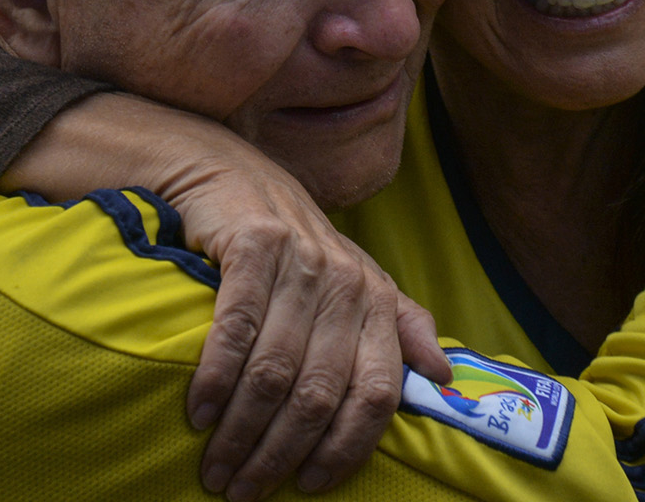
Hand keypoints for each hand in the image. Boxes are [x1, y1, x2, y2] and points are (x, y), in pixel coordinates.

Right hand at [0, 93, 450, 497]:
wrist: (232, 174)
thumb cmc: (296, 245)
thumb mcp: (357, 283)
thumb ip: (402, 329)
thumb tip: (447, 376)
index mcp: (378, 301)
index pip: (377, 393)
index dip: (346, 448)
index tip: (309, 486)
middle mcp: (347, 283)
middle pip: (319, 392)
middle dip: (279, 452)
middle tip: (242, 490)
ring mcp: (302, 263)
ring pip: (275, 370)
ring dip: (241, 430)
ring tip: (215, 468)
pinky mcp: (254, 246)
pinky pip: (236, 330)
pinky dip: (215, 379)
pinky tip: (198, 413)